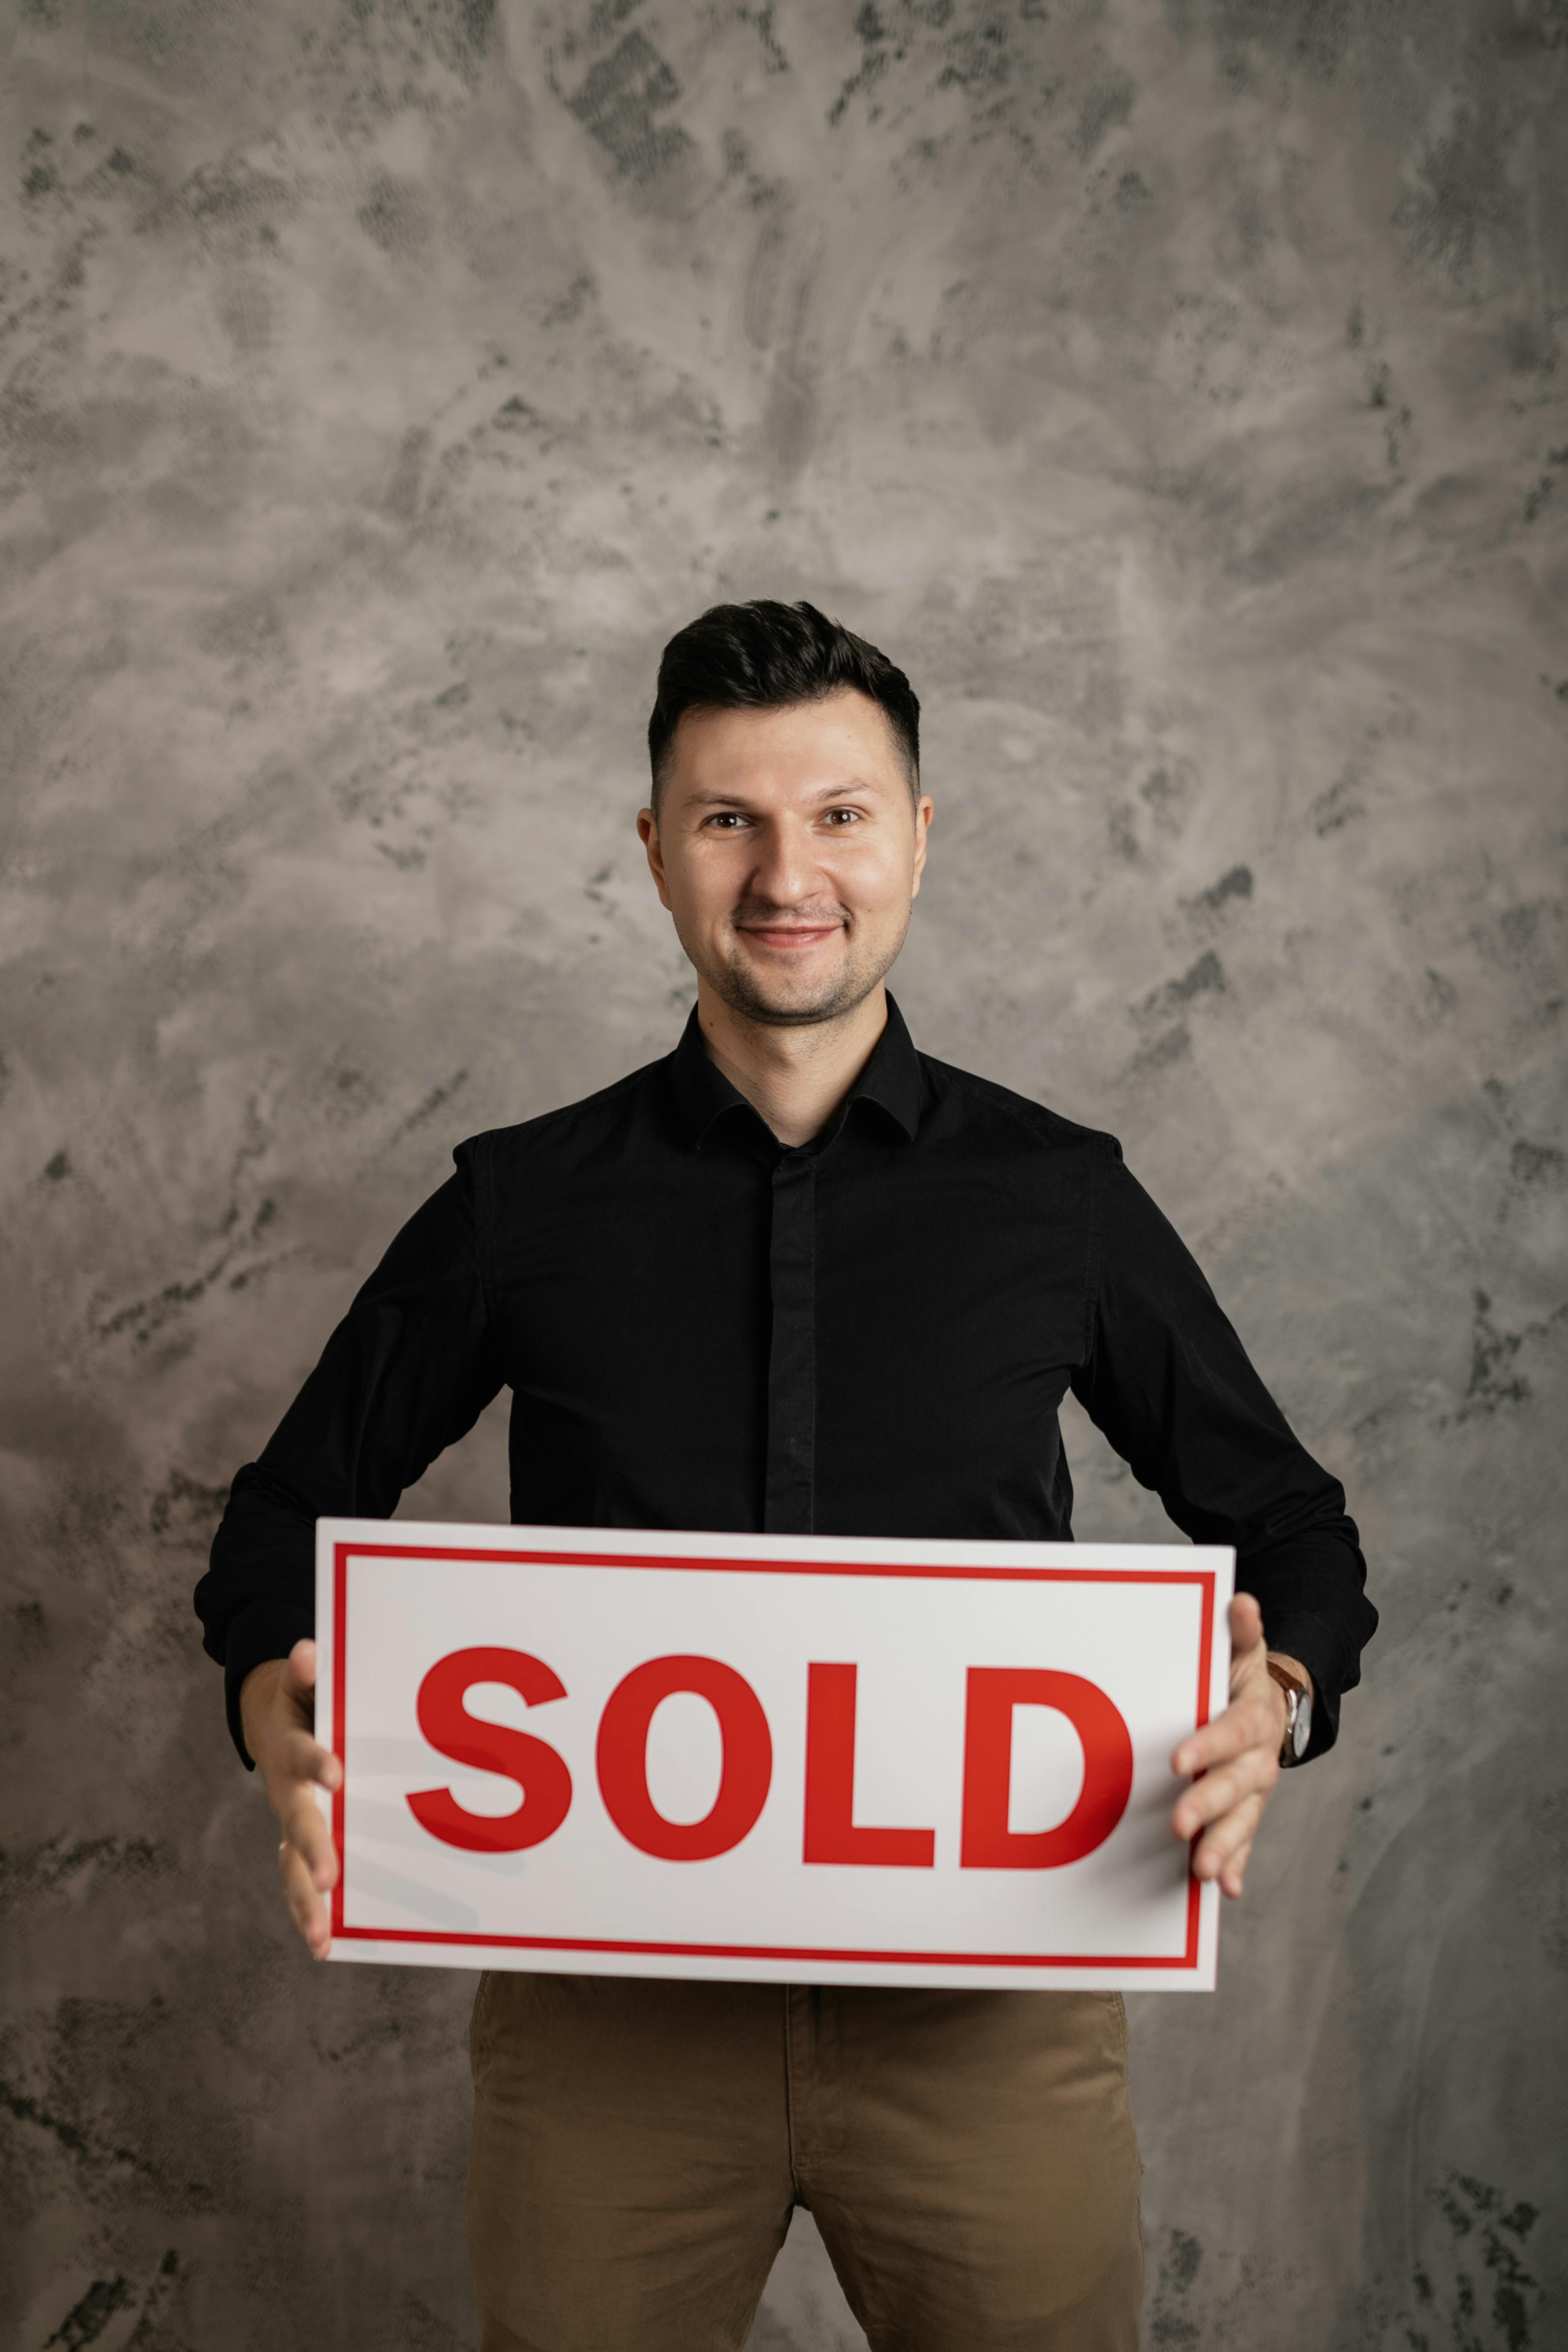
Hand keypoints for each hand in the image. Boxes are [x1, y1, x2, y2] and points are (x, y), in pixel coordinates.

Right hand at [239, 1639, 341, 1958]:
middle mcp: (286, 1794)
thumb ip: (307, 1673)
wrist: (272, 1723)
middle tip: (332, 1876)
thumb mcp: (302, 1682)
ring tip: (321, 1938)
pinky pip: (301, 1883)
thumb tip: (309, 1653)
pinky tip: (327, 1947)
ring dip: (308, 1902)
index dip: (317, 1762)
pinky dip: (310, 1914)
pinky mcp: (301, 1848)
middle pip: (297, 1825)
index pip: (304, 1754)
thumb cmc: (303, 1701)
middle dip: (315, 1850)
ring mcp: (291, 1825)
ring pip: (293, 1868)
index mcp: (291, 1749)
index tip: (337, 1773)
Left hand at [1170, 1594, 1303, 1900]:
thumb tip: (1241, 1600)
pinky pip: (1243, 1843)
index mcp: (1255, 1718)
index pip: (1231, 1732)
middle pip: (1236, 1786)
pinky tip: (1223, 1888)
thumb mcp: (1243, 1649)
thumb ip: (1240, 1630)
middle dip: (1208, 1806)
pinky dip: (1235, 1865)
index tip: (1178, 1760)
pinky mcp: (1245, 1813)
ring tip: (1199, 1871)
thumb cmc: (1242, 1677)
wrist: (1274, 1707)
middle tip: (1178, 1825)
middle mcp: (1260, 1760)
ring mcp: (1254, 1791)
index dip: (1208, 1746)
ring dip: (1222, 1847)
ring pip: (1241, 1822)